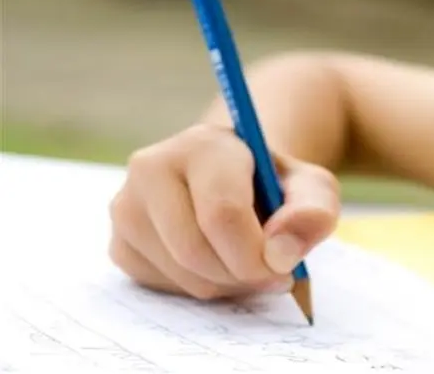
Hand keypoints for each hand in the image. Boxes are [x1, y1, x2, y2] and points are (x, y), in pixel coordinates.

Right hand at [108, 123, 339, 299]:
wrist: (239, 184)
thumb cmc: (274, 187)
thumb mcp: (312, 189)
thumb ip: (313, 211)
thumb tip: (281, 252)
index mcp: (203, 145)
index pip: (222, 214)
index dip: (256, 254)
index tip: (282, 266)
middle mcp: (152, 167)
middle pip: (195, 250)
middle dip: (241, 275)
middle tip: (269, 273)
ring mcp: (127, 205)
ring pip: (179, 274)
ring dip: (224, 285)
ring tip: (245, 262)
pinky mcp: (120, 242)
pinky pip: (160, 286)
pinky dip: (197, 288)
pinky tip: (215, 264)